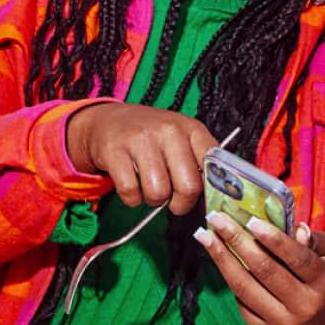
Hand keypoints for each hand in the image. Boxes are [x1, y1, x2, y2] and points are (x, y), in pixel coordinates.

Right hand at [65, 103, 217, 213]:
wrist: (108, 121)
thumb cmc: (151, 136)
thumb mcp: (182, 137)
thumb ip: (200, 160)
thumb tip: (216, 192)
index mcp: (192, 129)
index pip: (214, 166)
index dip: (211, 189)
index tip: (202, 196)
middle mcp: (169, 131)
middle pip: (189, 186)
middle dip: (182, 203)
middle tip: (175, 202)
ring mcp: (141, 140)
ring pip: (158, 192)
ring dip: (154, 200)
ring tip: (151, 189)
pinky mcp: (115, 152)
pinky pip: (131, 192)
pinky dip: (132, 198)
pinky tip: (133, 187)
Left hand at [194, 212, 324, 324]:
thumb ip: (314, 240)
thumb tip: (295, 228)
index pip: (297, 258)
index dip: (273, 239)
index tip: (251, 220)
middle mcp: (305, 306)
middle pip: (264, 270)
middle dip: (237, 241)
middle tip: (216, 219)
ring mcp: (285, 323)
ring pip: (245, 288)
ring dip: (222, 259)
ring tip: (205, 236)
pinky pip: (242, 304)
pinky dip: (231, 280)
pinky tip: (222, 261)